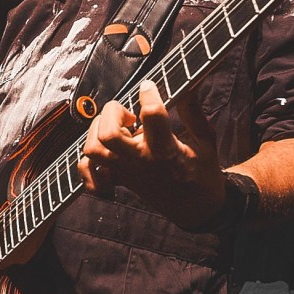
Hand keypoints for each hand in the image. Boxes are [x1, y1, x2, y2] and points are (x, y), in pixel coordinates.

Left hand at [77, 79, 225, 230]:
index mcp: (165, 149)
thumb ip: (193, 111)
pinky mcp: (120, 182)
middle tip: (128, 113)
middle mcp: (141, 161)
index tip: (149, 86)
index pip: (150, 115)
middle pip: (108, 134)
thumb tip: (190, 85)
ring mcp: (126, 173)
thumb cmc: (202, 172)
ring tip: (117, 128)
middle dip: (113, 112)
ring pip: (94, 151)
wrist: (197, 208)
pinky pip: (90, 177)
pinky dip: (89, 164)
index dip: (148, 93)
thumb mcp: (205, 139)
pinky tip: (105, 152)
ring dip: (98, 131)